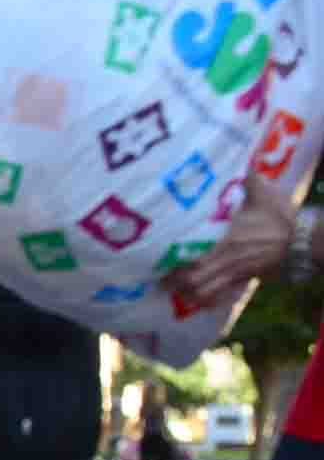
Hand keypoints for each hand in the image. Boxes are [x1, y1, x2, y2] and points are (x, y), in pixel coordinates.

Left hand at [163, 175, 295, 308]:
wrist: (301, 240)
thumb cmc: (279, 218)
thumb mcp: (263, 196)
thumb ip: (249, 180)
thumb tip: (243, 161)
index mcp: (226, 241)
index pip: (194, 259)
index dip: (175, 265)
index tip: (158, 264)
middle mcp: (226, 260)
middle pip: (193, 280)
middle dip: (175, 282)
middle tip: (158, 278)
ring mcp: (234, 272)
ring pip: (204, 291)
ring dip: (188, 293)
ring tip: (171, 290)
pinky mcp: (242, 278)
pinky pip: (219, 293)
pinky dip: (205, 298)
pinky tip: (193, 298)